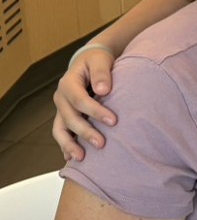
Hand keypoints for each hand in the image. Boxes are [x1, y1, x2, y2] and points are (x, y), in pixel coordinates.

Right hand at [52, 47, 117, 161]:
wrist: (90, 62)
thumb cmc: (97, 61)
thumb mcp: (100, 60)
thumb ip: (102, 73)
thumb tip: (104, 90)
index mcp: (69, 83)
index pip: (79, 99)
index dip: (95, 111)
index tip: (114, 120)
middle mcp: (62, 98)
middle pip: (70, 118)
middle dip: (85, 132)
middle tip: (102, 144)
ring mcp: (62, 109)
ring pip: (60, 129)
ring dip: (69, 145)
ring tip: (81, 158)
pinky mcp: (66, 118)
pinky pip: (62, 134)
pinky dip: (66, 146)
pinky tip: (72, 159)